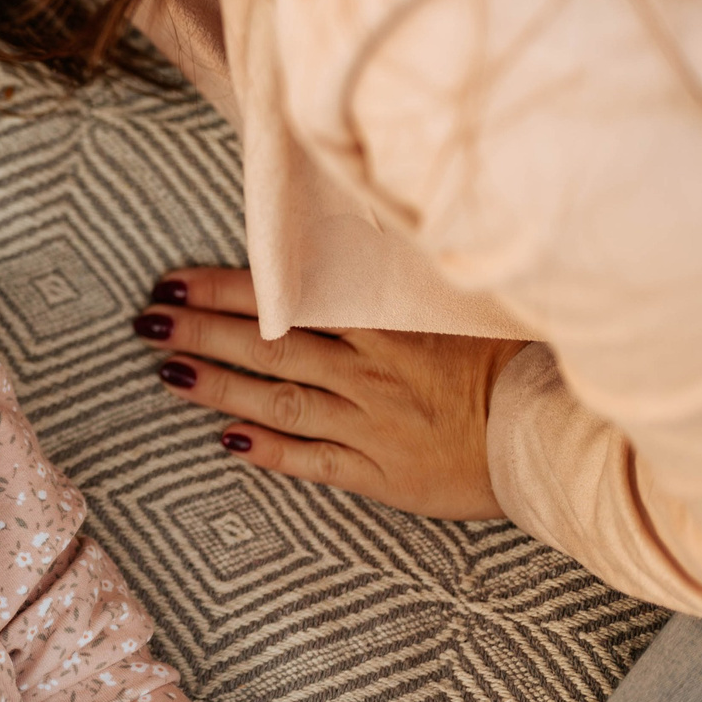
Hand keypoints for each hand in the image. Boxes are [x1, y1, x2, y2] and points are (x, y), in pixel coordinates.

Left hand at [138, 267, 526, 520]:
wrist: (555, 436)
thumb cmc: (515, 362)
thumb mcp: (461, 304)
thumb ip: (402, 276)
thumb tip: (354, 228)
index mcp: (385, 325)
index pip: (289, 300)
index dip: (226, 289)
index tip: (174, 279)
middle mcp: (369, 372)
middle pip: (269, 346)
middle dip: (201, 332)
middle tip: (146, 322)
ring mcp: (370, 424)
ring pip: (278, 400)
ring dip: (217, 387)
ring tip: (166, 373)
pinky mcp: (381, 473)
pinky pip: (313, 460)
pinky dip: (268, 450)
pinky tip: (225, 441)